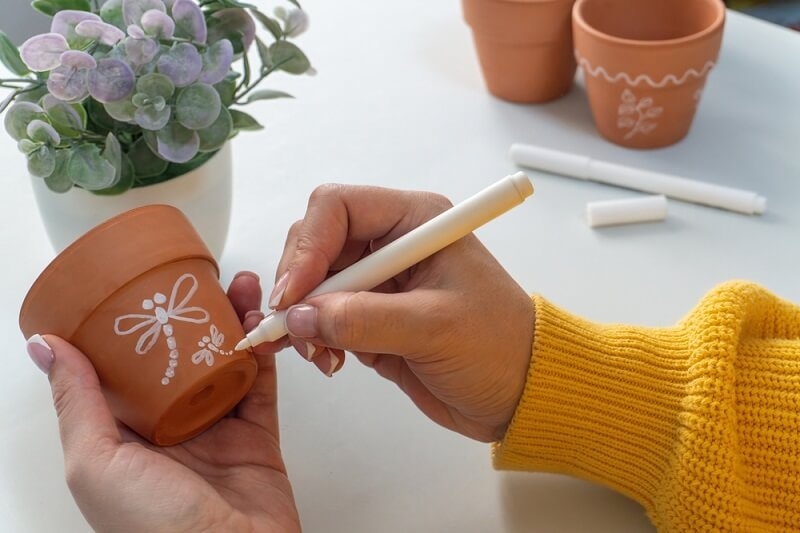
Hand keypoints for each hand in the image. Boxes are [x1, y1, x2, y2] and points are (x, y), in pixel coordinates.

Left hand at [31, 273, 299, 532]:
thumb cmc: (156, 530)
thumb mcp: (97, 463)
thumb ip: (77, 403)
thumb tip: (45, 346)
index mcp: (125, 435)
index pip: (125, 367)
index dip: (134, 323)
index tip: (142, 285)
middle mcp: (169, 428)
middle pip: (181, 356)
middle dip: (192, 314)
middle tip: (202, 278)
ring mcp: (216, 428)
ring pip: (224, 361)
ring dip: (234, 322)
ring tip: (244, 287)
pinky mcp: (257, 433)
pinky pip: (261, 382)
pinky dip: (264, 351)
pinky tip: (264, 322)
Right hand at [268, 184, 534, 441]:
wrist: (519, 392)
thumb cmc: (499, 346)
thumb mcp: (433, 328)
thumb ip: (362, 320)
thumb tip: (298, 317)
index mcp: (415, 222)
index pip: (338, 208)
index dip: (308, 246)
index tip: (294, 294)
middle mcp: (391, 243)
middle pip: (315, 243)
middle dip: (299, 285)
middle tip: (297, 328)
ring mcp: (379, 282)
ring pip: (312, 283)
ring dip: (303, 317)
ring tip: (319, 353)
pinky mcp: (371, 317)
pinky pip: (322, 317)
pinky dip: (314, 338)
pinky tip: (330, 361)